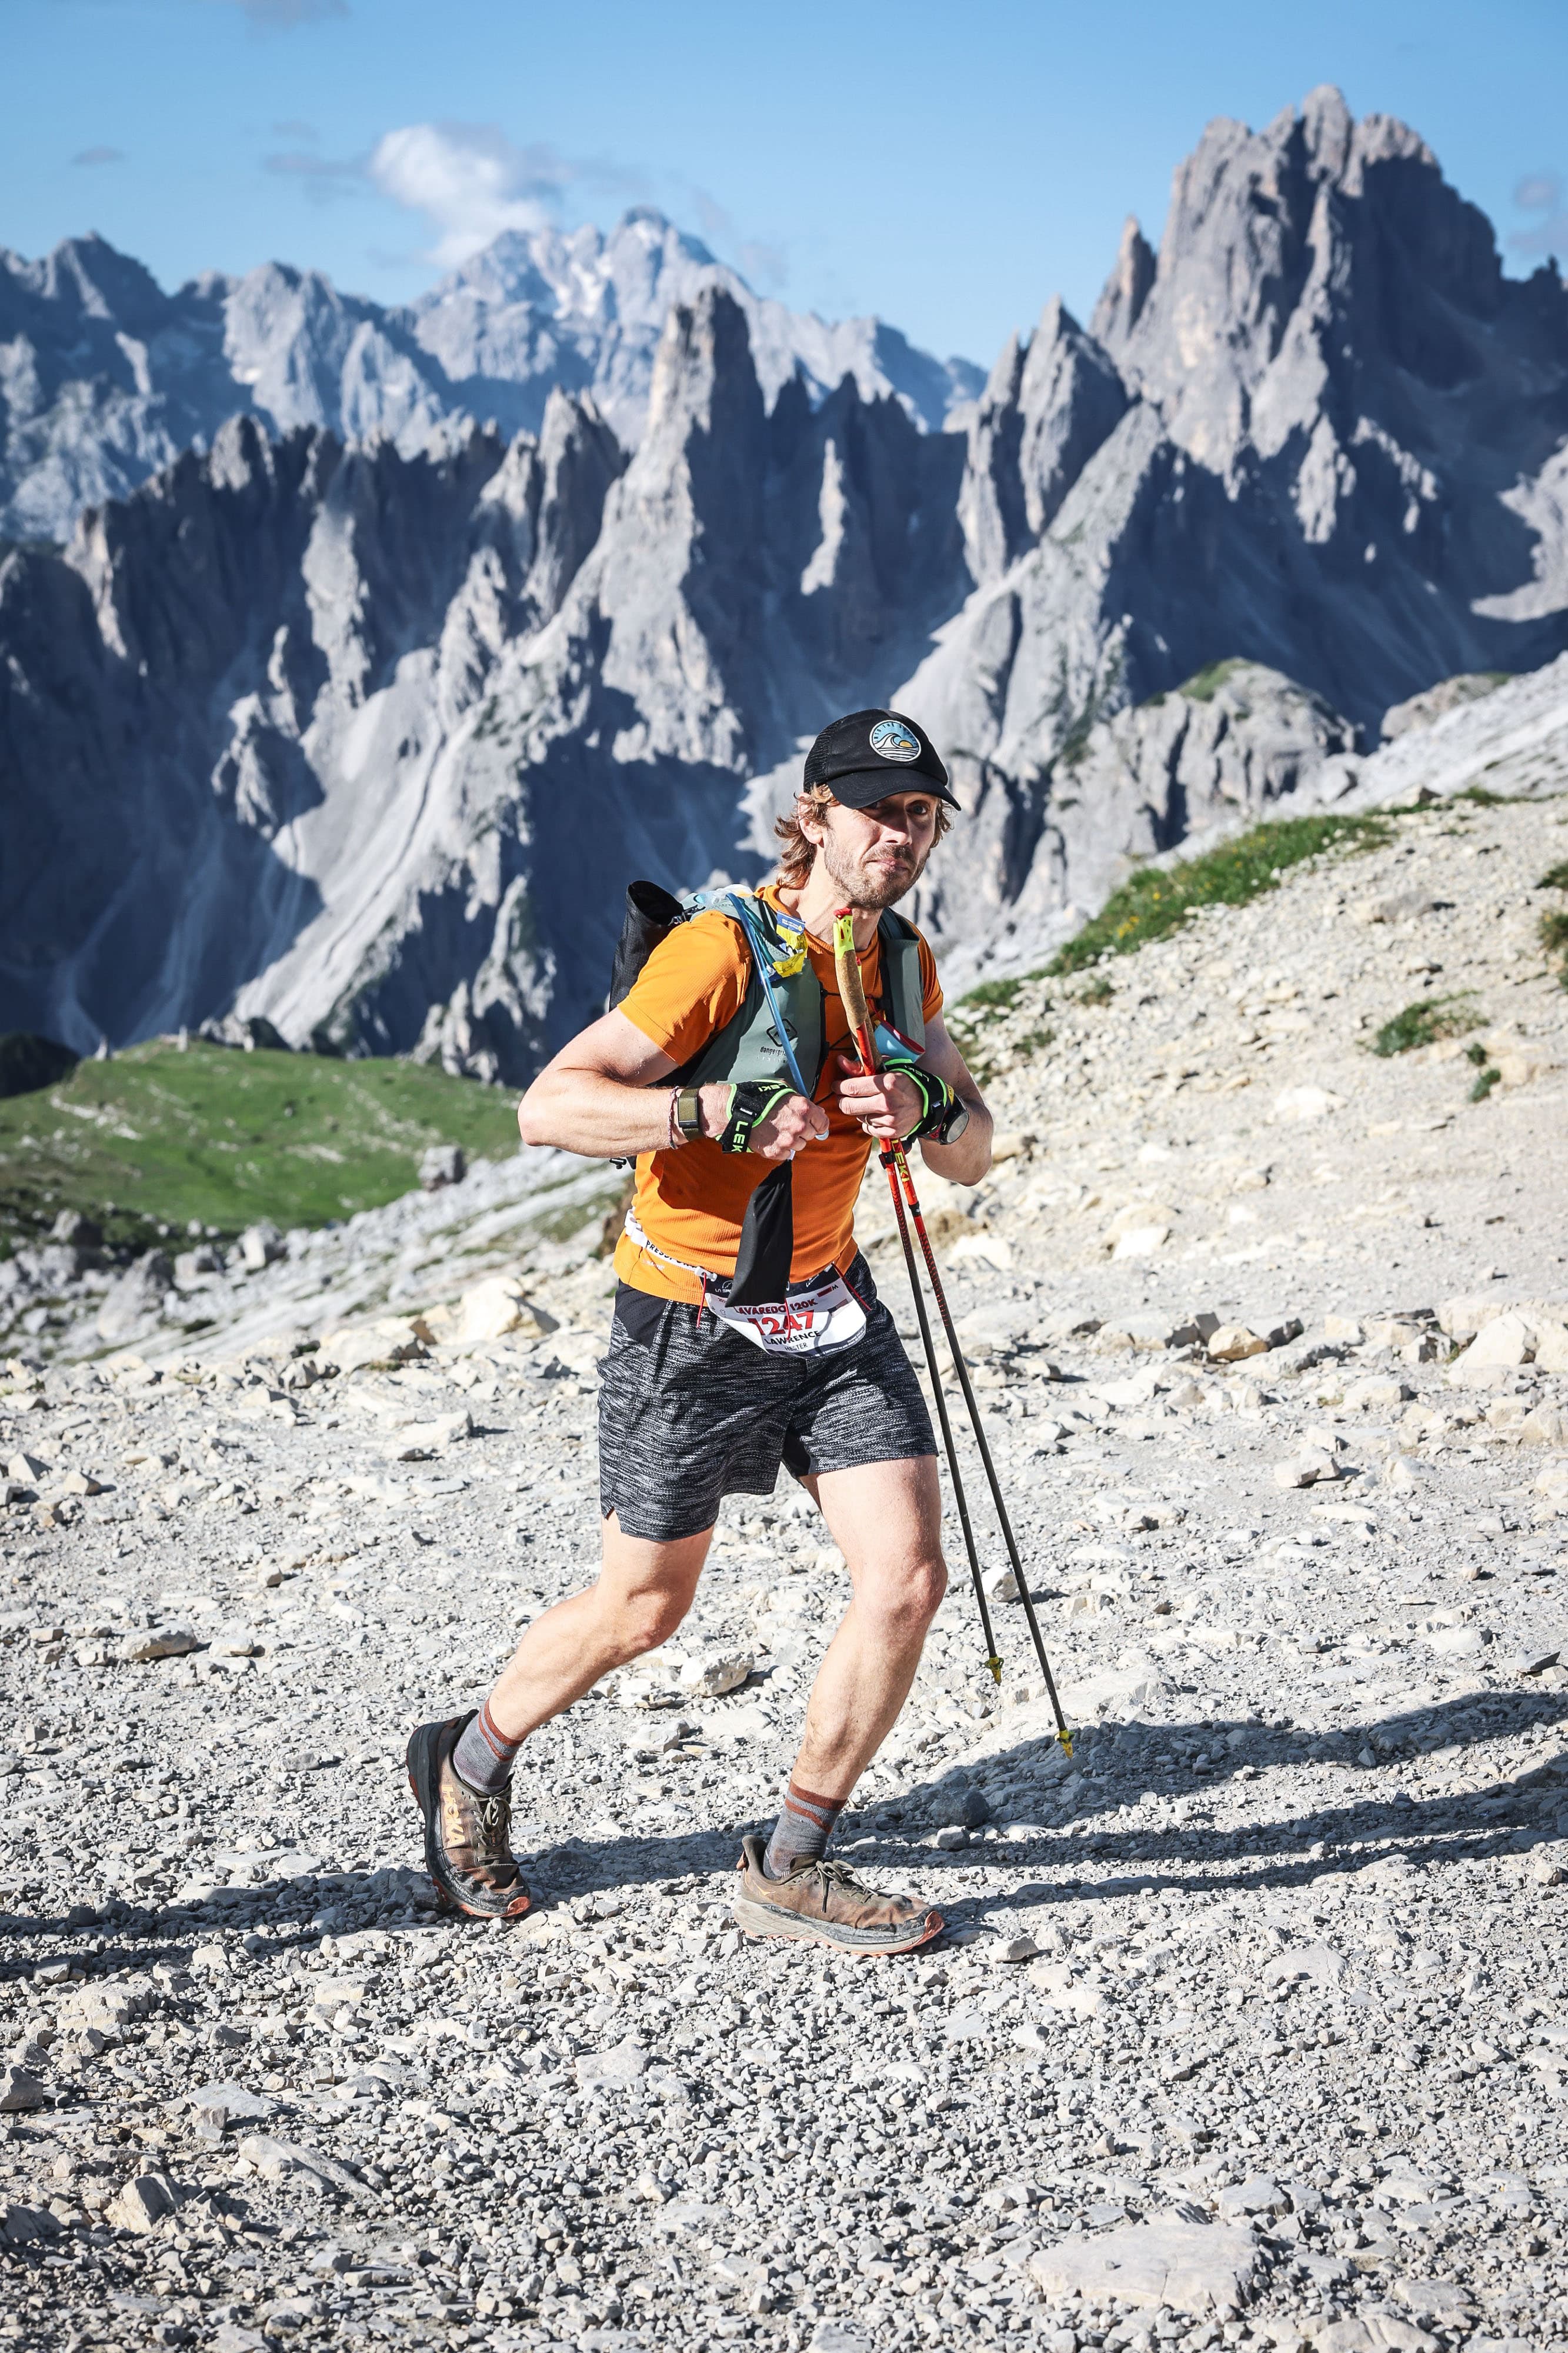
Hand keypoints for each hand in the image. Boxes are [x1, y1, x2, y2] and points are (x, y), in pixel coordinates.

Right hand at [698, 1083, 827, 1160]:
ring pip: (799, 1146)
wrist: (738, 1111)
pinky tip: (771, 1138)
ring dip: (792, 1141)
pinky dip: (780, 1149)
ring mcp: (788, 1140)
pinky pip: (786, 1154)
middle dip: (802, 1131)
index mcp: (804, 1108)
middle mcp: (799, 1125)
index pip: (823, 1123)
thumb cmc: (760, 1098)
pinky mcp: (777, 1152)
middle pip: (811, 1135)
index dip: (817, 1124)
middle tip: (788, 1125)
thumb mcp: (784, 1090)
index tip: (812, 1124)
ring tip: (777, 1131)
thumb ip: (802, 1102)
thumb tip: (817, 1111)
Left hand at [834, 1062, 921, 1139]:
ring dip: (858, 1110)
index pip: (852, 1088)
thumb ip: (861, 1066)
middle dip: (842, 1100)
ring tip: (866, 1103)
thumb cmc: (905, 1081)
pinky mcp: (892, 1132)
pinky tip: (875, 1113)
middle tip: (842, 1096)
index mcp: (887, 1083)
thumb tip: (840, 1061)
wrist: (928, 1102)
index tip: (837, 1085)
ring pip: (859, 1117)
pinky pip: (868, 1128)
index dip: (839, 1087)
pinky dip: (868, 1121)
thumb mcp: (887, 1067)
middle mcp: (887, 1103)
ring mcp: (890, 1119)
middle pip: (849, 1106)